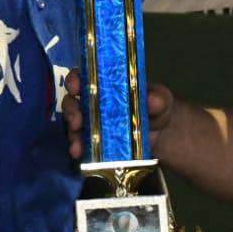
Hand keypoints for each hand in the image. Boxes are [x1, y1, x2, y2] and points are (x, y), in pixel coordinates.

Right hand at [62, 71, 176, 161]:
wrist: (161, 135)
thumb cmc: (157, 108)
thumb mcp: (160, 99)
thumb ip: (158, 98)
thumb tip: (154, 101)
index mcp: (105, 84)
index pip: (84, 76)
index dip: (75, 80)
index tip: (75, 87)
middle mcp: (93, 101)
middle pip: (72, 101)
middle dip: (71, 110)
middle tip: (76, 122)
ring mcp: (92, 122)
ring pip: (74, 125)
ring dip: (73, 134)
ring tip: (77, 146)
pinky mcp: (94, 141)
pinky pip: (81, 143)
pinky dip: (78, 148)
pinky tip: (80, 155)